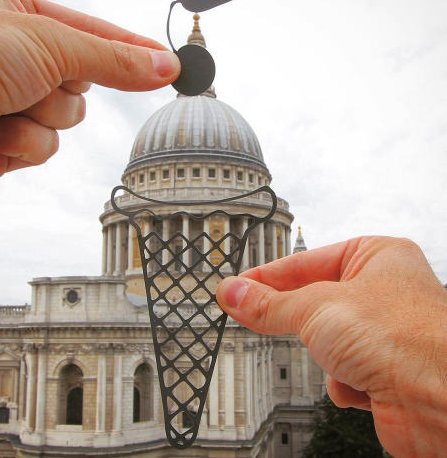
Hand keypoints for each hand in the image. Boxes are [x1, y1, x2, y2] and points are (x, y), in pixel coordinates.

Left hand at [0, 0, 179, 195]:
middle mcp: (24, 62)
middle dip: (65, 85)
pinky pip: (45, 149)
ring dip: (41, 115)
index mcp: (29, 20)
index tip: (174, 65)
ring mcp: (17, 104)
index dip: (136, 51)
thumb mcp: (49, 42)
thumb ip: (111, 59)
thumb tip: (165, 67)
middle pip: (87, 84)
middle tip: (32, 77)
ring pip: (69, 120)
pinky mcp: (9, 145)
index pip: (100, 37)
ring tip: (0, 103)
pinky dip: (23, 143)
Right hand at [216, 237, 446, 457]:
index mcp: (375, 257)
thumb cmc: (406, 340)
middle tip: (251, 313)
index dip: (267, 276)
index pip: (304, 261)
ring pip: (324, 338)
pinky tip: (363, 383)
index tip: (237, 287)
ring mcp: (382, 332)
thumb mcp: (317, 308)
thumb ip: (270, 303)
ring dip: (326, 353)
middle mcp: (382, 291)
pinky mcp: (382, 370)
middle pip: (313, 300)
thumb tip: (234, 293)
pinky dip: (342, 380)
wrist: (444, 403)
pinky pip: (339, 370)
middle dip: (296, 318)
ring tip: (340, 357)